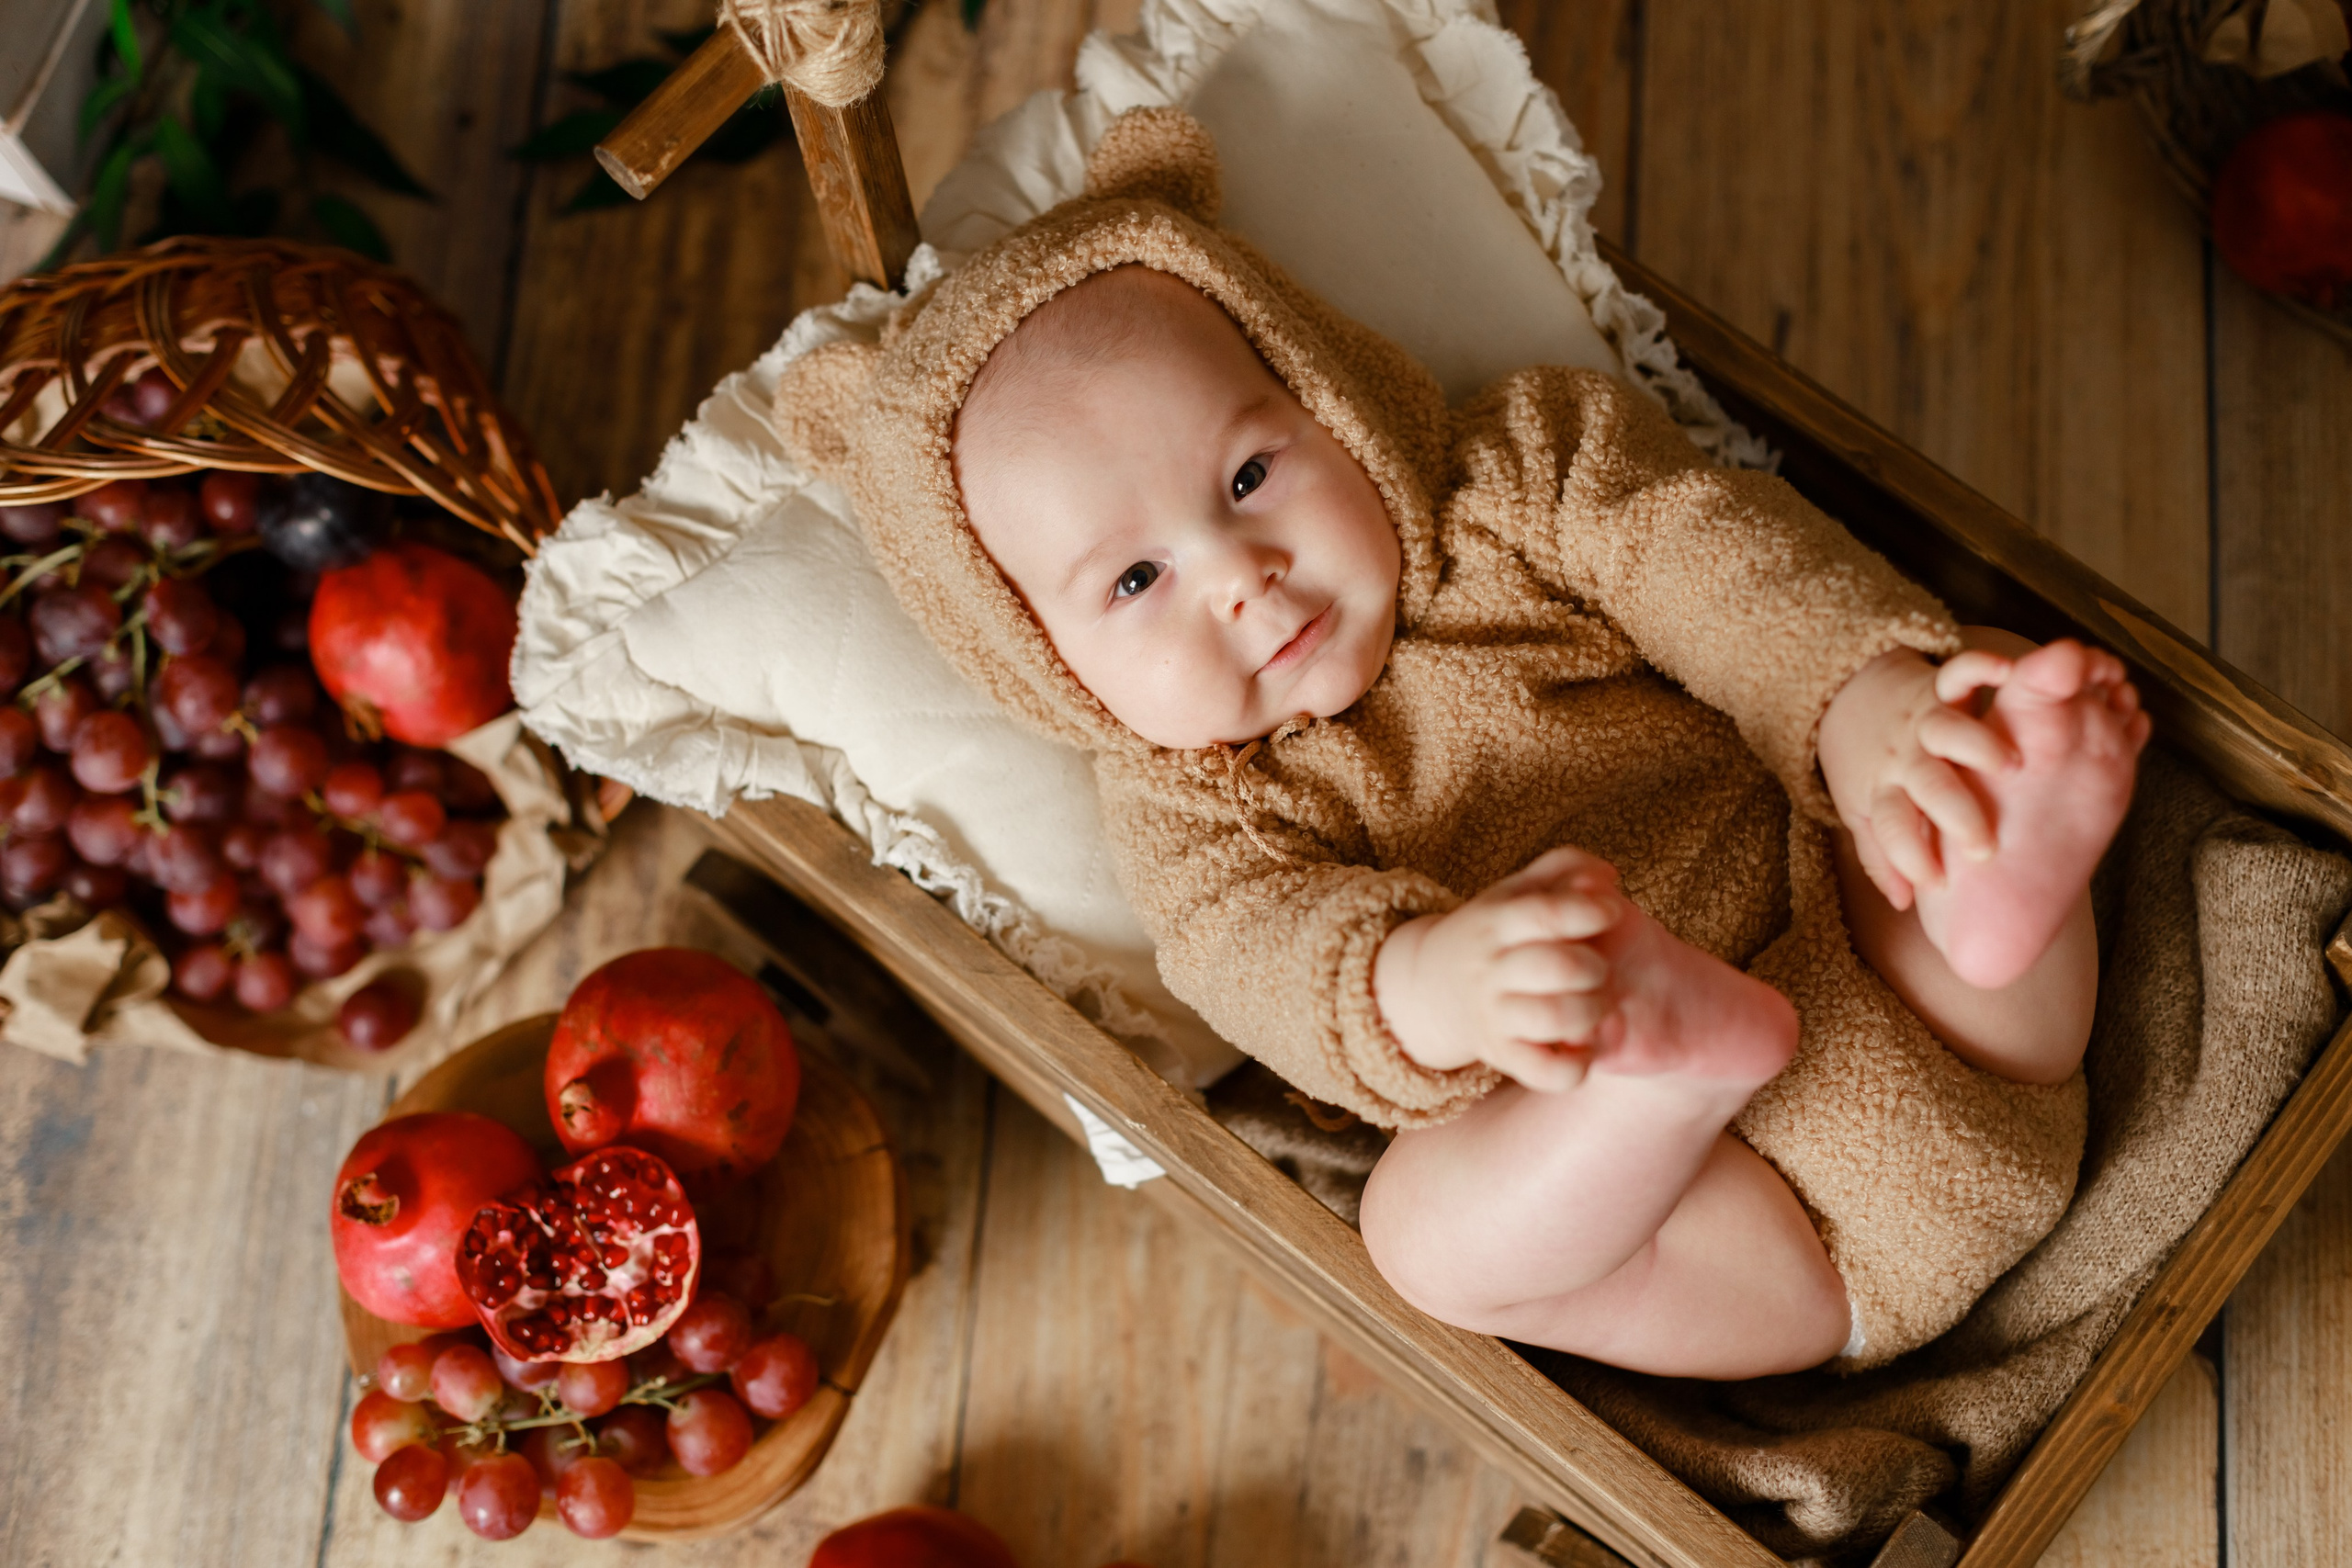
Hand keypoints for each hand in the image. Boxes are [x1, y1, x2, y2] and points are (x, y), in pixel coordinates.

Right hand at [1372, 847, 1625, 1092]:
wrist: (1431, 988)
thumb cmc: (1495, 935)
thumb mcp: (1515, 891)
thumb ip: (1563, 868)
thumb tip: (1607, 877)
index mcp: (1497, 922)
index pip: (1545, 914)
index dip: (1589, 911)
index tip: (1611, 912)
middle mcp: (1492, 969)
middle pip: (1557, 966)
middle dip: (1595, 965)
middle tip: (1599, 967)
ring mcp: (1495, 1016)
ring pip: (1555, 1019)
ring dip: (1593, 1011)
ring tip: (1599, 1004)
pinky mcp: (1502, 1056)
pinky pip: (1547, 1072)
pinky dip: (1577, 1066)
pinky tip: (1585, 1045)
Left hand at [1817, 645, 2022, 909]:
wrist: (1844, 696)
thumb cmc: (1864, 766)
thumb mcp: (1860, 811)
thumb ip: (1880, 856)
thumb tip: (1903, 903)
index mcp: (1885, 793)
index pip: (1894, 832)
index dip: (1911, 860)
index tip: (1938, 885)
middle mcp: (1906, 758)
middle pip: (1930, 788)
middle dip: (1957, 817)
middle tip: (1986, 847)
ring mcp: (1923, 720)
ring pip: (1949, 730)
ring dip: (1979, 746)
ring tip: (2013, 765)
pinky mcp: (1939, 686)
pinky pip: (1960, 672)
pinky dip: (1983, 667)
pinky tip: (2009, 672)